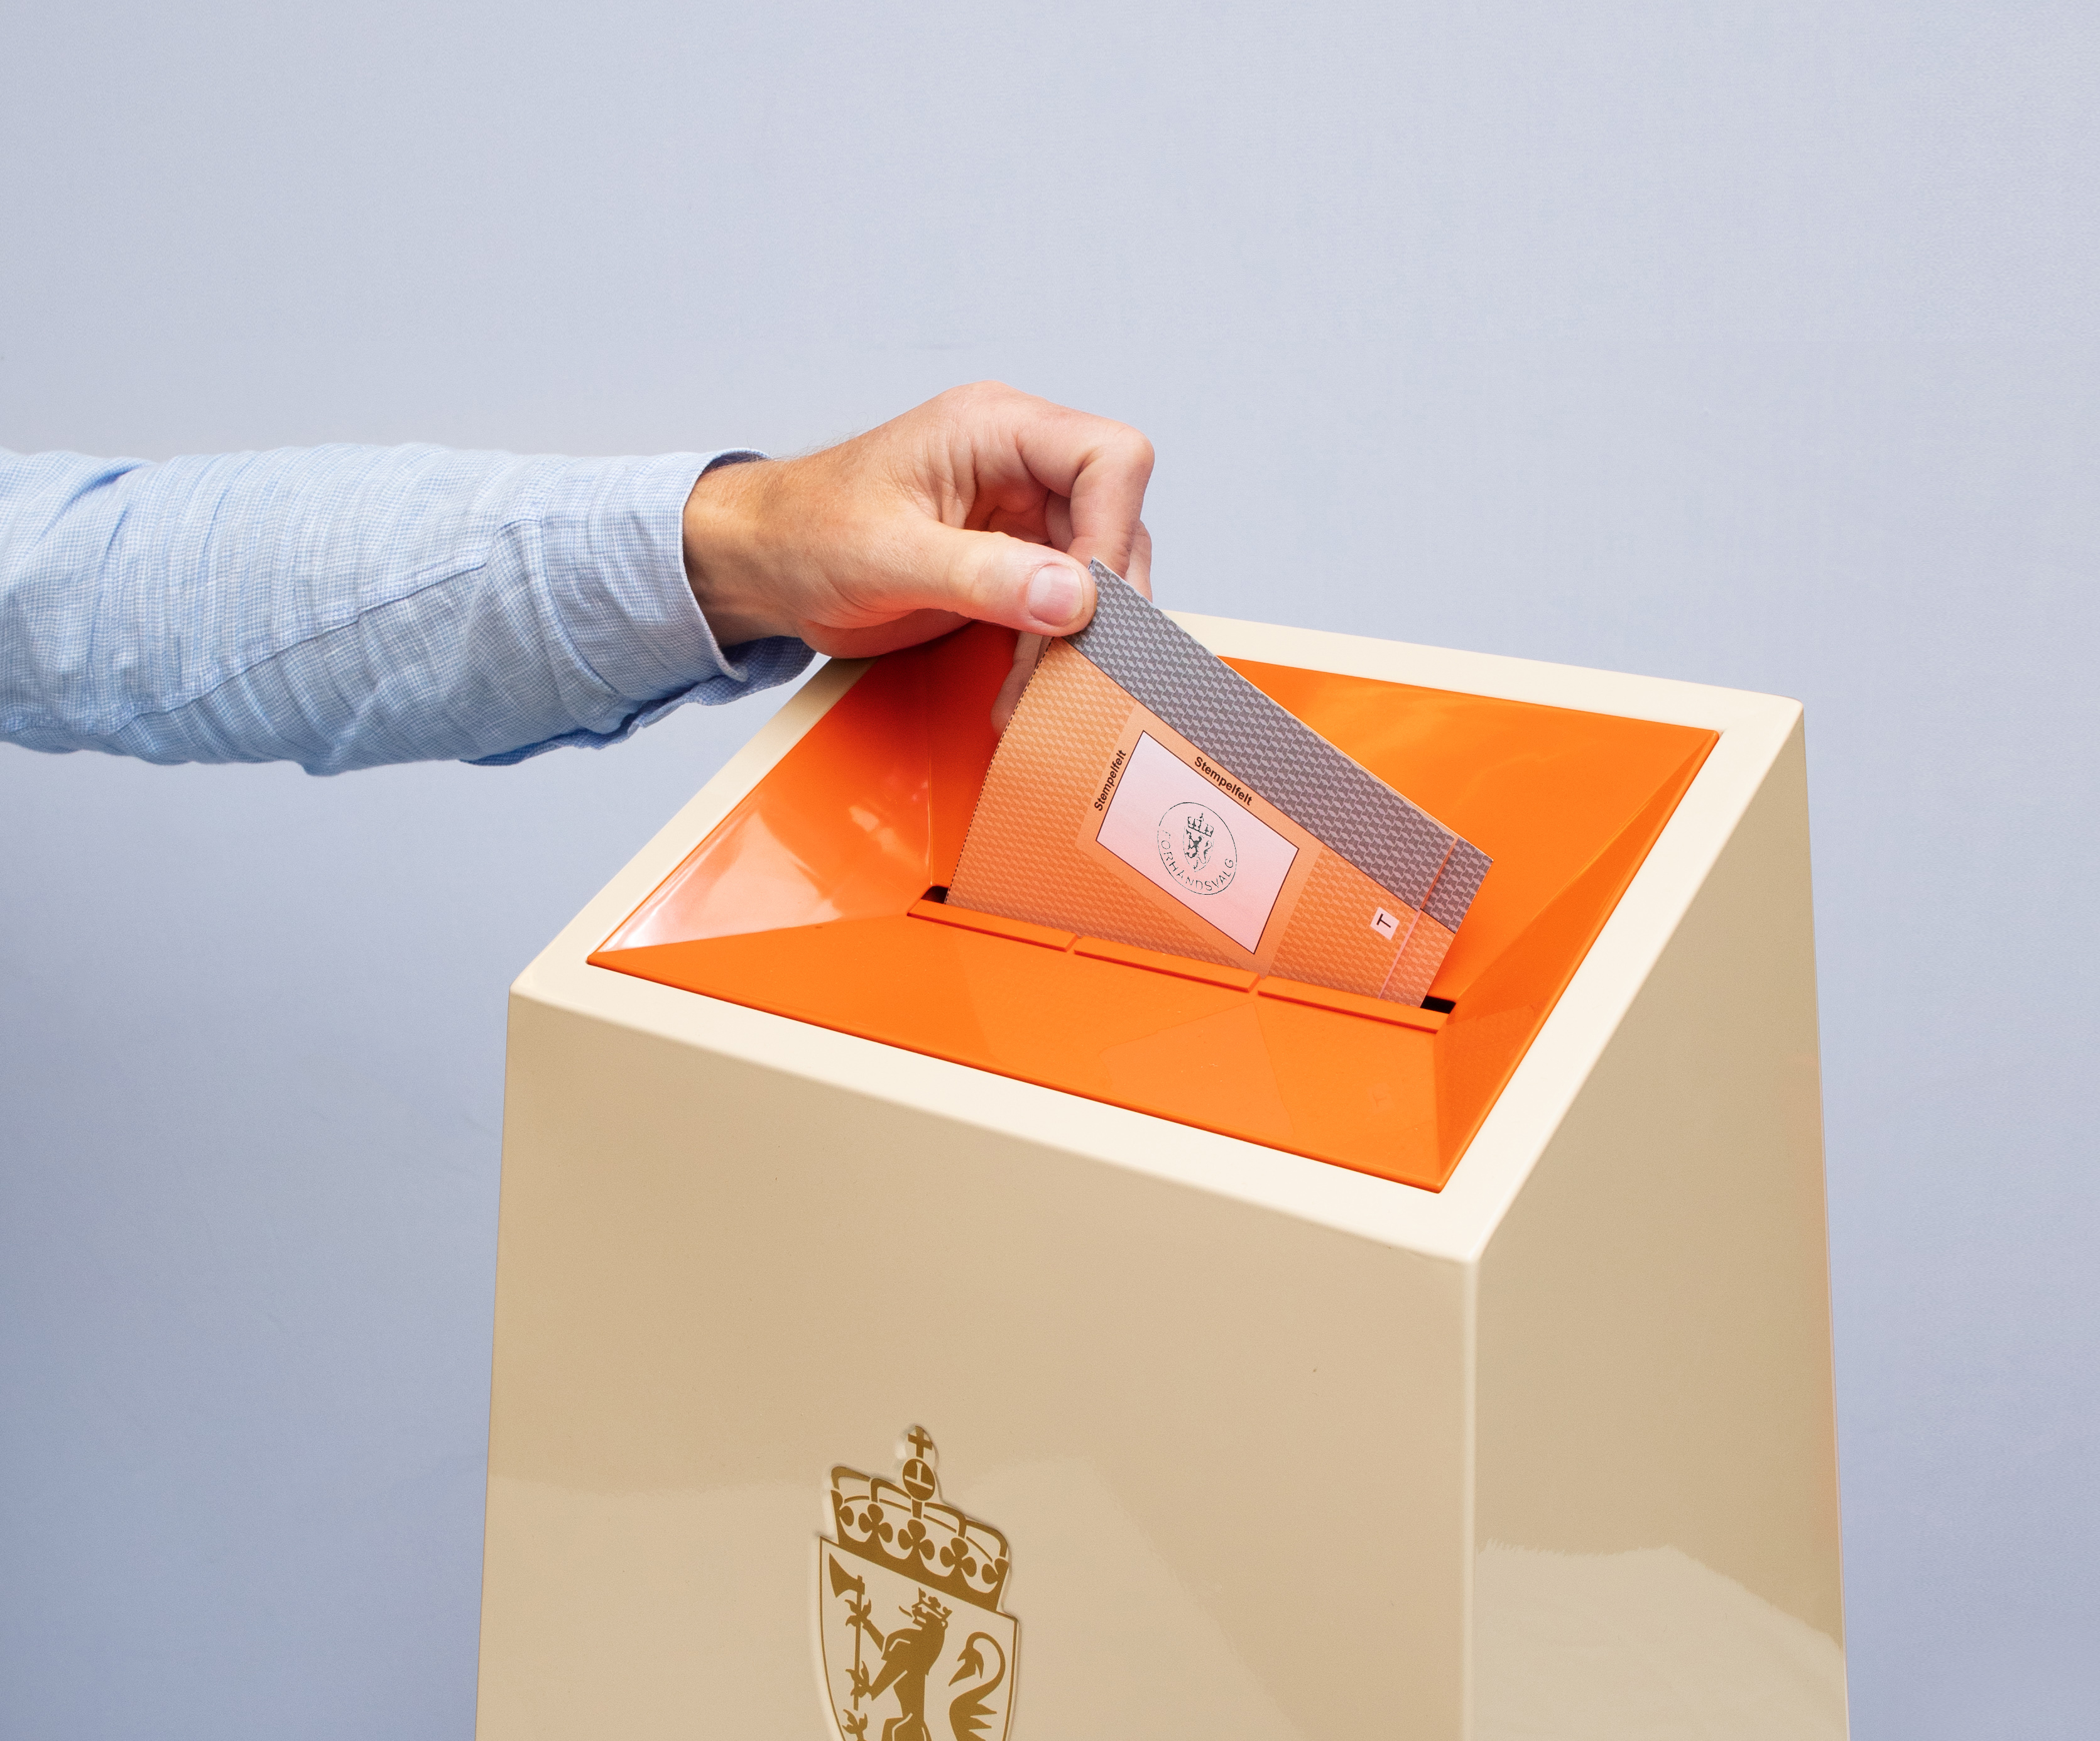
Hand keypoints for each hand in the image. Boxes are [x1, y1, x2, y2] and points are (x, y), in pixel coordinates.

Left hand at [681, 382, 1152, 727]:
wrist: (762, 565)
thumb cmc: (804, 532)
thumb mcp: (888, 556)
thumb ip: (985, 575)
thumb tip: (1075, 598)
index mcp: (996, 429)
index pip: (1109, 459)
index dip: (1114, 531)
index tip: (1087, 602)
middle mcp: (1021, 467)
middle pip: (1115, 524)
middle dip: (1096, 603)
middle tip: (1066, 667)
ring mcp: (1021, 517)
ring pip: (1097, 576)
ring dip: (1075, 641)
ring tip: (1031, 692)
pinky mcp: (1012, 566)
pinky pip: (1063, 609)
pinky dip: (1051, 655)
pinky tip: (1020, 690)